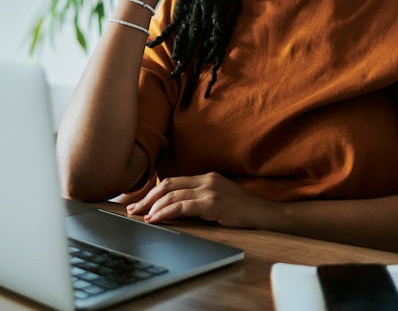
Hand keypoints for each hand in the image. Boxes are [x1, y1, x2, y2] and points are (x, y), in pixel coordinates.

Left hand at [125, 172, 272, 228]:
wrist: (266, 214)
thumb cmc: (242, 211)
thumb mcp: (218, 200)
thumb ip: (199, 200)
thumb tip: (174, 209)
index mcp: (206, 178)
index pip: (173, 181)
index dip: (153, 191)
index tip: (140, 202)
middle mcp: (206, 180)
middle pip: (168, 185)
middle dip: (148, 198)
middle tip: (132, 209)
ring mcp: (210, 190)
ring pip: (173, 195)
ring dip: (153, 206)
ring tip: (141, 216)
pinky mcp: (213, 203)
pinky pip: (183, 206)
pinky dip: (166, 212)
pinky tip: (156, 219)